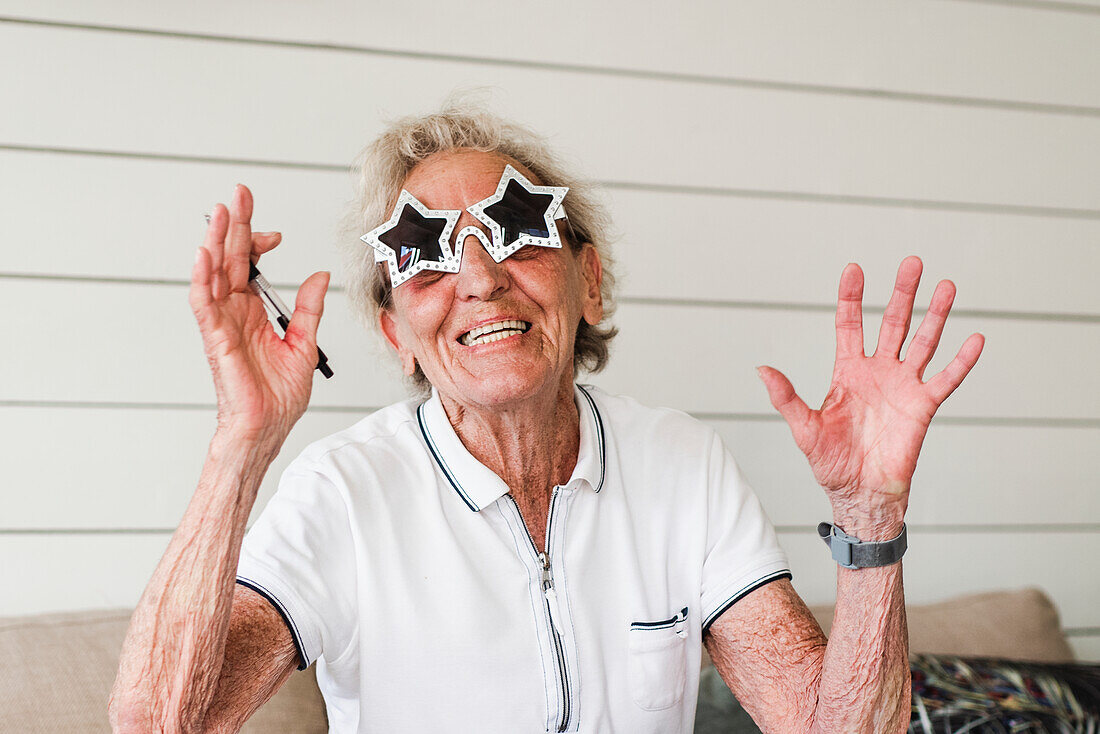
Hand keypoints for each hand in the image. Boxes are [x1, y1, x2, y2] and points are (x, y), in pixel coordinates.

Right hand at [190, 184, 329, 444]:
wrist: (267, 428)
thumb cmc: (278, 395)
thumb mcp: (304, 342)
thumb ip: (310, 308)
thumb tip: (321, 276)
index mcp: (253, 311)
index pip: (249, 265)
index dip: (258, 243)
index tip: (276, 234)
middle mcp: (234, 313)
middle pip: (230, 259)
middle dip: (234, 225)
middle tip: (239, 193)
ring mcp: (223, 324)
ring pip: (214, 274)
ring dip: (215, 242)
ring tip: (221, 212)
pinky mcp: (217, 340)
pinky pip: (204, 305)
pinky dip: (202, 279)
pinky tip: (204, 256)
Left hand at [757, 256, 983, 537]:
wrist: (860, 494)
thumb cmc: (831, 464)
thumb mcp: (804, 428)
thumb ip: (786, 397)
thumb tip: (761, 369)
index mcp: (847, 372)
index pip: (850, 325)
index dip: (852, 297)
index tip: (854, 268)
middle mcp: (878, 372)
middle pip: (893, 323)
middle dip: (902, 293)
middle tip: (912, 262)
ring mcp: (903, 387)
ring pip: (923, 342)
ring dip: (935, 315)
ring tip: (946, 286)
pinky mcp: (923, 407)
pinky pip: (946, 379)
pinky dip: (961, 360)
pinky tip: (975, 338)